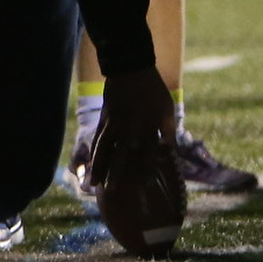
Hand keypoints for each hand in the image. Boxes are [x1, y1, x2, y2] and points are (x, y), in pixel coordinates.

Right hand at [90, 67, 184, 256]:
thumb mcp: (167, 109)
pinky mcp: (104, 119)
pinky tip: (91, 165)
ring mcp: (114, 123)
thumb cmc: (153, 89)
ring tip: (94, 184)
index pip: (148, 154)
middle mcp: (129, 128)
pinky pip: (98, 139)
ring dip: (99, 168)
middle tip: (113, 194)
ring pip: (104, 149)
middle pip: (122, 155)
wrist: (130, 67)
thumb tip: (172, 153)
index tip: (146, 188)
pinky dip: (94, 153)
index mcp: (148, 126)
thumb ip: (167, 132)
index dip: (147, 172)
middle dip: (117, 175)